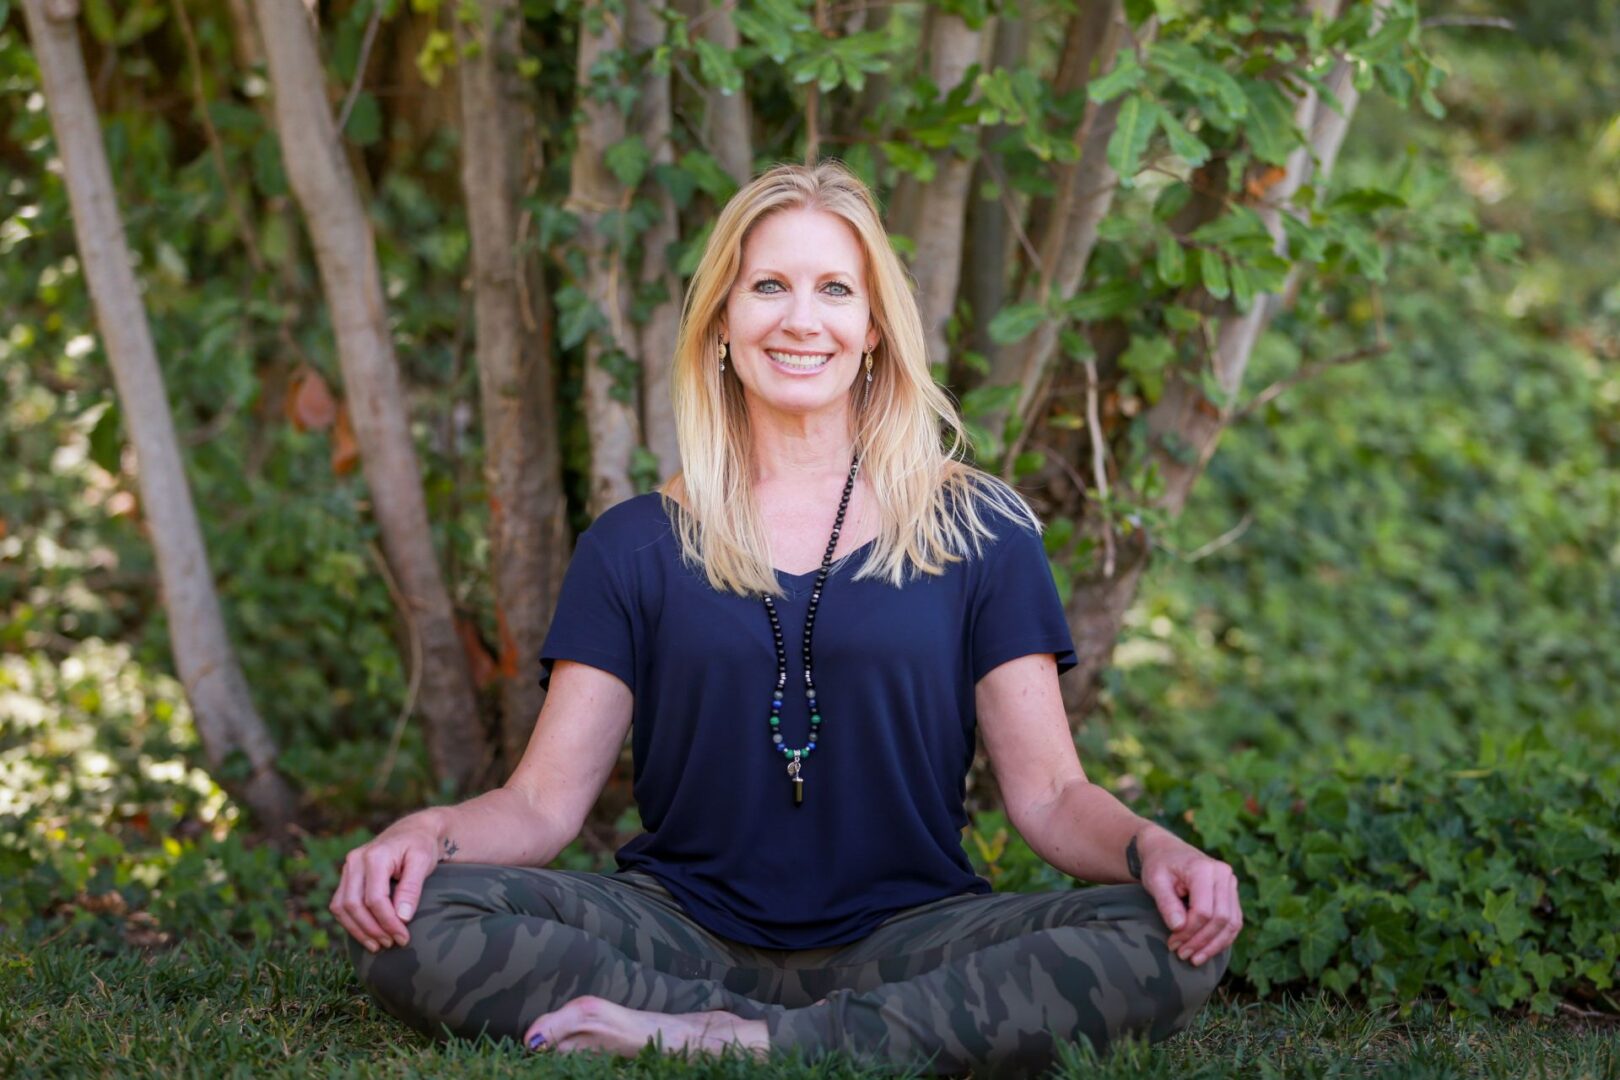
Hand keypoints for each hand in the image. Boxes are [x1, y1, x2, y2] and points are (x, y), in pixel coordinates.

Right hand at [328, 814, 440, 952]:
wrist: (412, 831)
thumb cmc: (421, 846)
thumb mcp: (423, 861)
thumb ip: (412, 888)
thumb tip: (402, 917)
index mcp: (375, 855)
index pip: (375, 898)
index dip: (388, 922)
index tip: (403, 938)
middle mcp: (355, 860)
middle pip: (354, 905)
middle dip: (372, 930)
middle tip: (391, 944)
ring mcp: (348, 868)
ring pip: (342, 907)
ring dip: (358, 930)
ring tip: (379, 946)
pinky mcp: (347, 877)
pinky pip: (340, 905)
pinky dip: (351, 923)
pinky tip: (367, 935)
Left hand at [1135, 825, 1242, 966]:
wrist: (1166, 851)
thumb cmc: (1158, 865)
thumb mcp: (1155, 880)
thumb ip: (1166, 903)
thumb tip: (1178, 927)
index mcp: (1204, 869)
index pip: (1203, 911)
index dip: (1189, 932)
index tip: (1172, 942)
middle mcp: (1224, 874)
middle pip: (1221, 919)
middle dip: (1201, 941)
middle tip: (1181, 954)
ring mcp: (1231, 884)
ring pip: (1232, 923)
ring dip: (1214, 945)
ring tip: (1193, 959)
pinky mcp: (1232, 894)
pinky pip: (1234, 922)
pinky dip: (1222, 939)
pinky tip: (1205, 951)